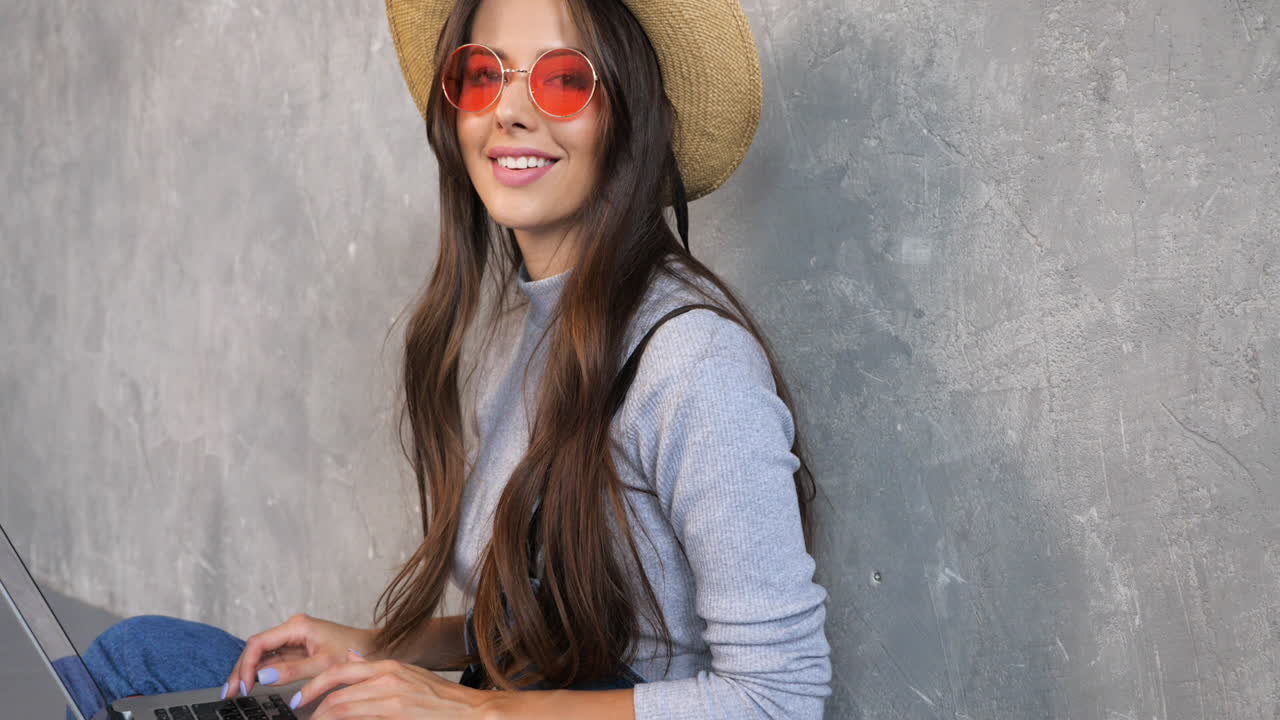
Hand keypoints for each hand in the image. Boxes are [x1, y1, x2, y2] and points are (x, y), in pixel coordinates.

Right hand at [222, 613, 376, 698]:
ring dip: (247, 673)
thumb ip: (292, 670)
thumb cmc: (354, 651)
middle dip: (241, 670)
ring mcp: (294, 639)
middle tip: (229, 694)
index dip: (247, 665)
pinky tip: (250, 687)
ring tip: (233, 693)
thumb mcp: (324, 664)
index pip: (260, 642)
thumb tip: (263, 677)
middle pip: (256, 648)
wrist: (374, 649)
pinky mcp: (297, 649)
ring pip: (262, 655)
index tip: (243, 686)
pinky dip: (260, 673)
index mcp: (298, 626)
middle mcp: (293, 629)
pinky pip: (272, 660)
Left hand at [292, 649, 503, 719]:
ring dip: (324, 718)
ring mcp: (391, 697)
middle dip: (313, 708)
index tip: (300, 699)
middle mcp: (387, 677)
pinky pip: (358, 717)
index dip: (314, 686)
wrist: (471, 711)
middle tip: (303, 717)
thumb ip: (379, 668)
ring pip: (342, 708)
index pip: (339, 670)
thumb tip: (353, 656)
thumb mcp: (409, 675)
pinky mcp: (396, 713)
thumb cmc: (443, 699)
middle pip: (336, 693)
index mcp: (388, 666)